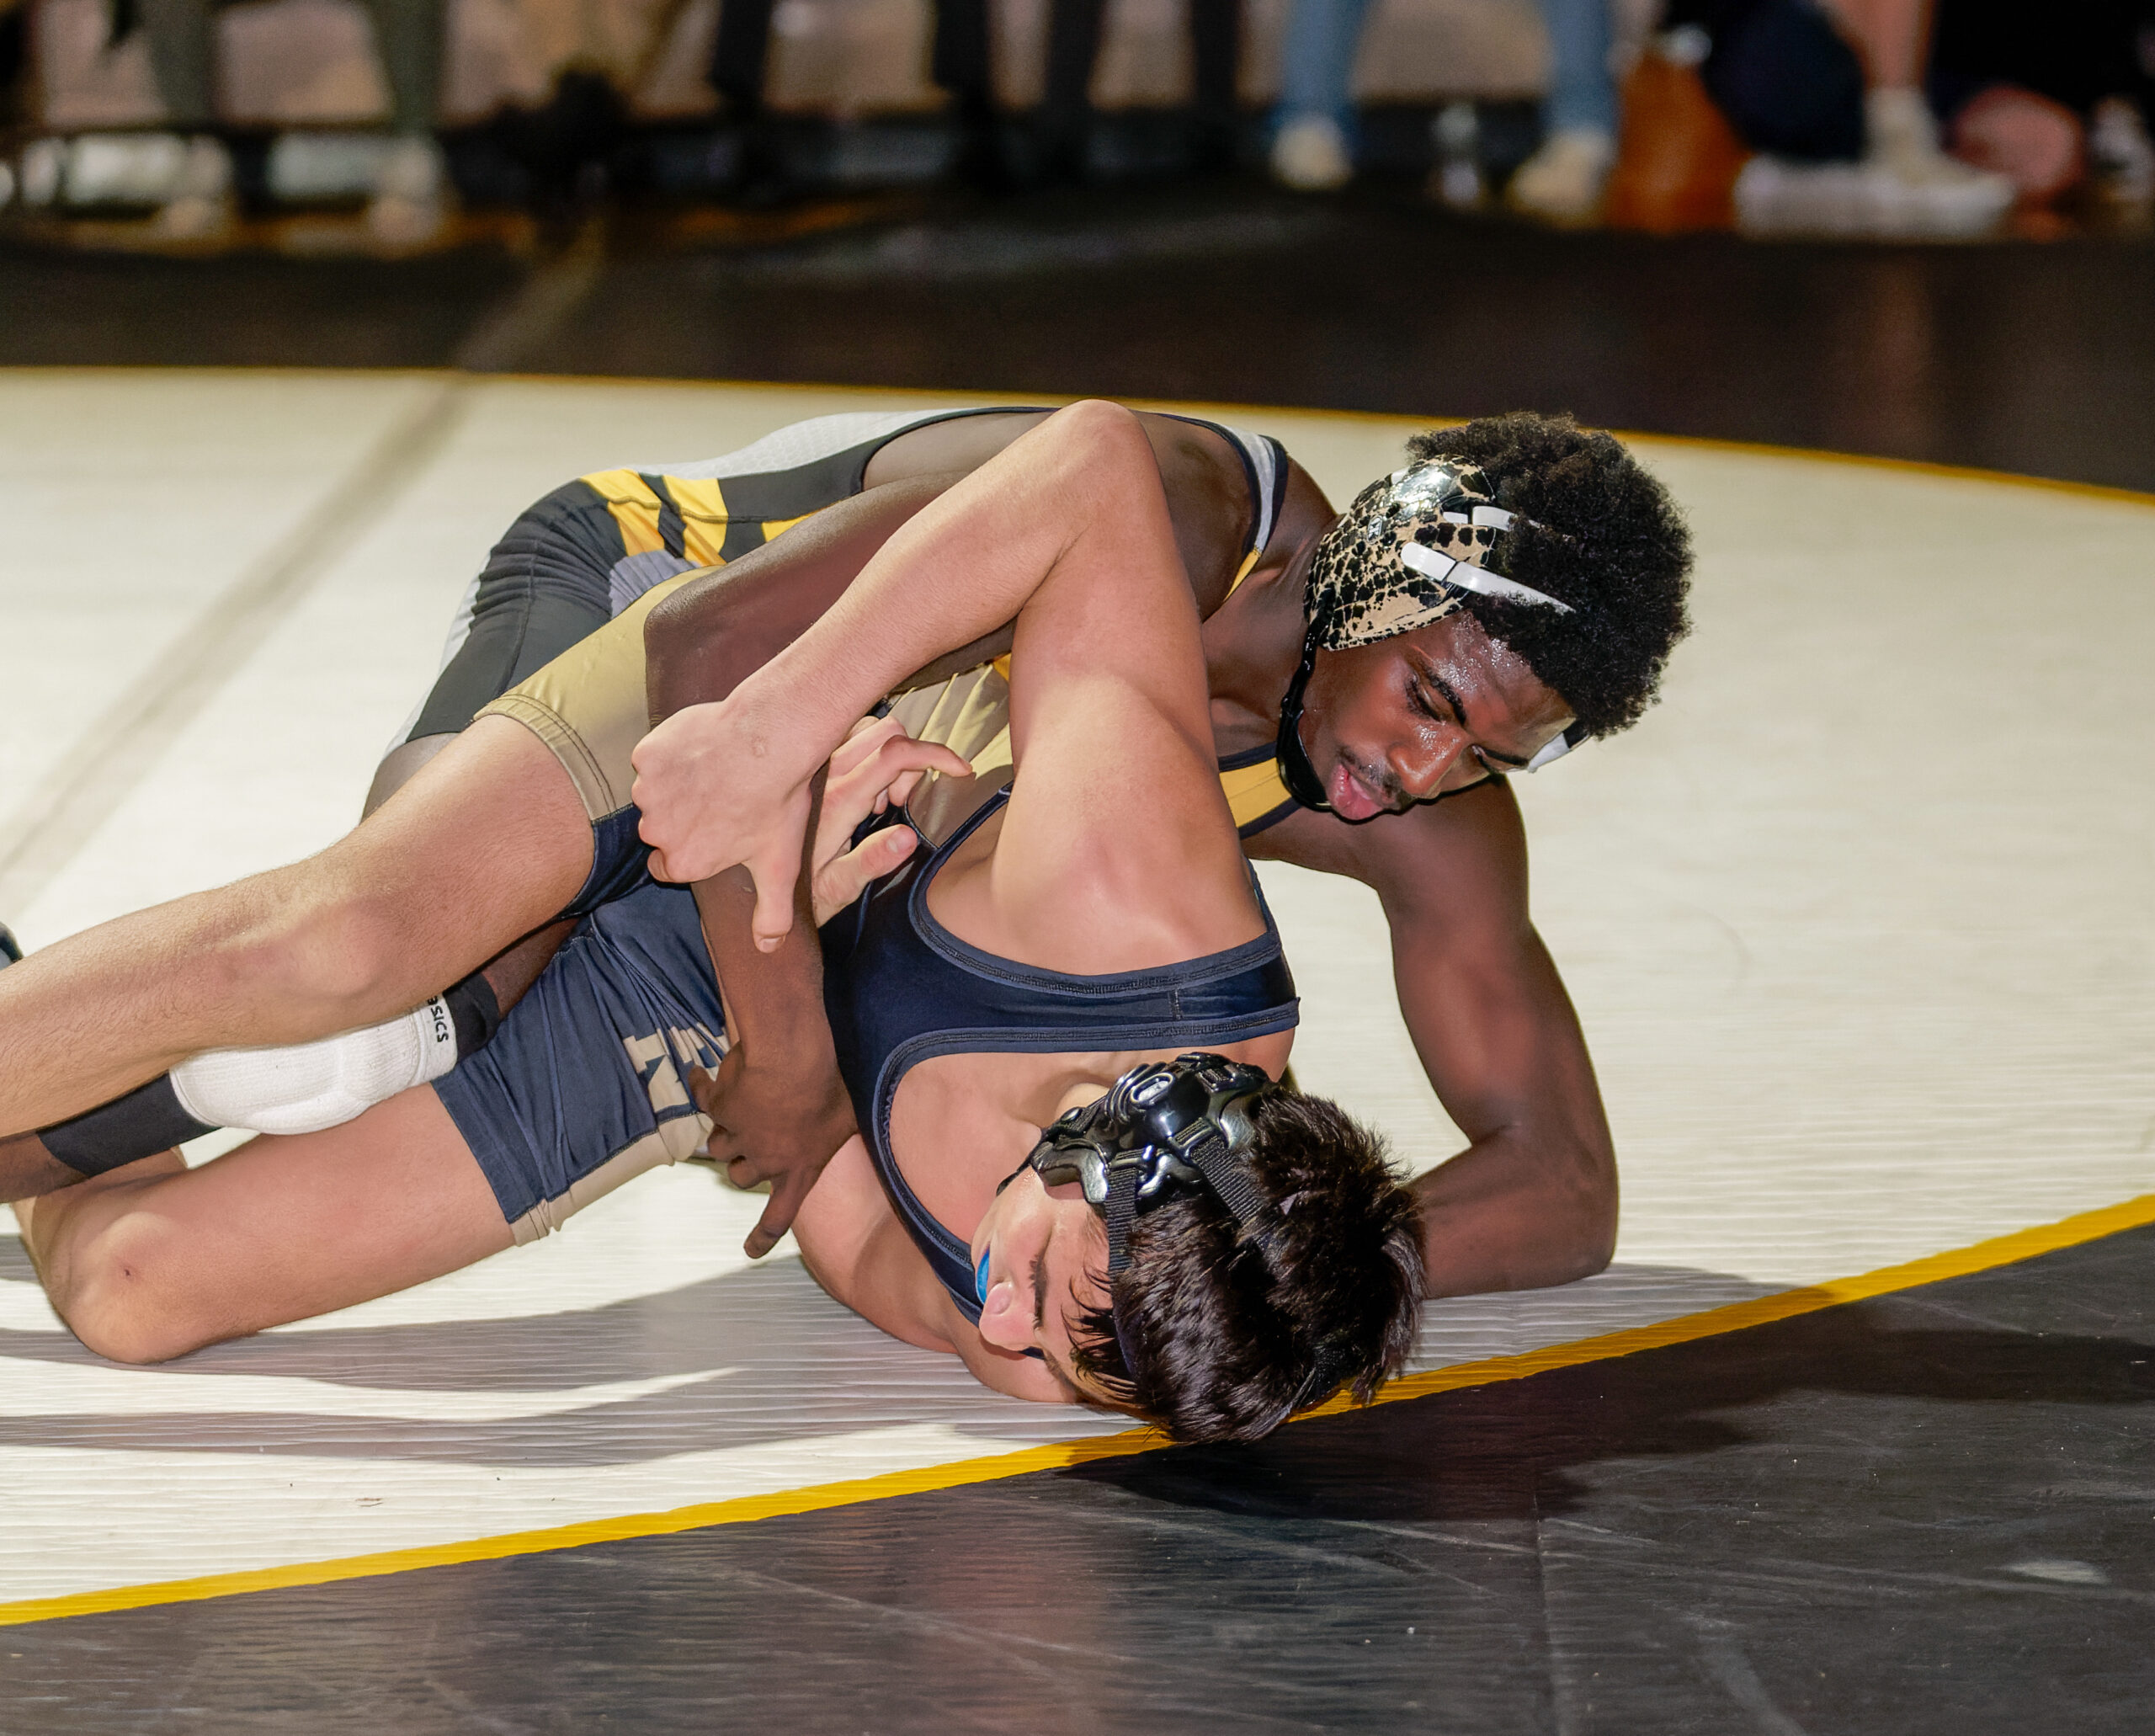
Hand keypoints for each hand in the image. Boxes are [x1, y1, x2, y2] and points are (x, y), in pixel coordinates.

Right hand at [632, 698, 820, 948]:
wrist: (771, 740)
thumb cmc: (777, 803)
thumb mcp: (780, 866)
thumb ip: (772, 913)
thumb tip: (767, 949)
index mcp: (683, 861)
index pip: (669, 864)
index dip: (691, 848)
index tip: (712, 831)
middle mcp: (656, 830)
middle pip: (660, 827)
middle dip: (682, 816)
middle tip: (720, 798)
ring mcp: (648, 790)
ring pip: (655, 791)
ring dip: (677, 783)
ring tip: (715, 771)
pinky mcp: (647, 755)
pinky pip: (653, 757)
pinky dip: (672, 752)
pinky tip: (703, 748)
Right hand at [694, 1044, 857, 1258]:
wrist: (794, 1059)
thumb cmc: (827, 1089)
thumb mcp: (847, 1120)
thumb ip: (839, 1136)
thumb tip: (854, 1137)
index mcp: (798, 1170)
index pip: (779, 1217)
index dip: (762, 1237)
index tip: (749, 1252)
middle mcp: (764, 1161)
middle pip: (739, 1176)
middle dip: (742, 1159)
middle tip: (754, 1136)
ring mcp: (738, 1136)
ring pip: (719, 1145)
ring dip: (727, 1129)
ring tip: (745, 1103)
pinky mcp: (719, 1109)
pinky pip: (703, 1099)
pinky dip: (702, 1087)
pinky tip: (701, 1076)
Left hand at [809, 716, 973, 923]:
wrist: (764, 881)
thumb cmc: (805, 889)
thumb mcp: (839, 887)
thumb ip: (873, 861)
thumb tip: (908, 837)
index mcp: (840, 799)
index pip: (896, 754)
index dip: (937, 754)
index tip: (960, 770)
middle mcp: (828, 773)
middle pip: (887, 731)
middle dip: (911, 760)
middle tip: (899, 802)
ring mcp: (819, 764)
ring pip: (870, 728)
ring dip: (890, 755)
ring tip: (881, 798)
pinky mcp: (813, 763)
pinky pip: (851, 735)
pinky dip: (871, 753)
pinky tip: (865, 788)